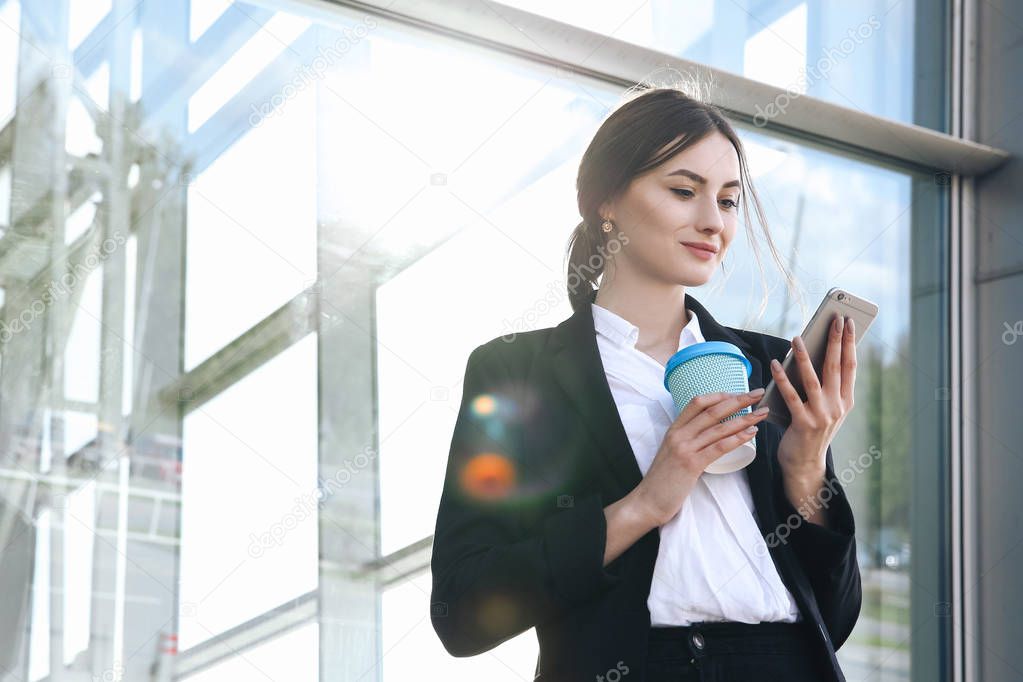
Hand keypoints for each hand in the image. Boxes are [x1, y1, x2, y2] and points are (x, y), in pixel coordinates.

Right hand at [631, 390, 770, 526]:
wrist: (648, 501)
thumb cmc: (662, 480)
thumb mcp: (671, 453)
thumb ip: (686, 442)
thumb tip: (707, 436)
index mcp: (674, 429)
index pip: (697, 402)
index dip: (719, 395)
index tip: (737, 393)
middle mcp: (679, 434)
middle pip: (712, 410)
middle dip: (738, 400)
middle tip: (757, 393)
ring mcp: (684, 448)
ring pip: (719, 427)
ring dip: (744, 418)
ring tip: (762, 413)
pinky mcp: (692, 464)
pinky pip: (719, 447)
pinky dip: (737, 438)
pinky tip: (751, 433)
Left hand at [771, 314, 857, 518]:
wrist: (804, 464)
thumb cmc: (811, 431)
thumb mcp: (825, 408)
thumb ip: (824, 386)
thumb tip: (814, 354)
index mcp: (846, 401)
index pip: (851, 366)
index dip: (850, 343)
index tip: (848, 322)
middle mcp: (837, 407)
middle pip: (836, 368)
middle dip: (835, 341)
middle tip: (833, 319)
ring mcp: (822, 415)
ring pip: (813, 379)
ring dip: (805, 357)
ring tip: (797, 337)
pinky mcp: (803, 423)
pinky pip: (790, 396)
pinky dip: (782, 378)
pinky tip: (775, 363)